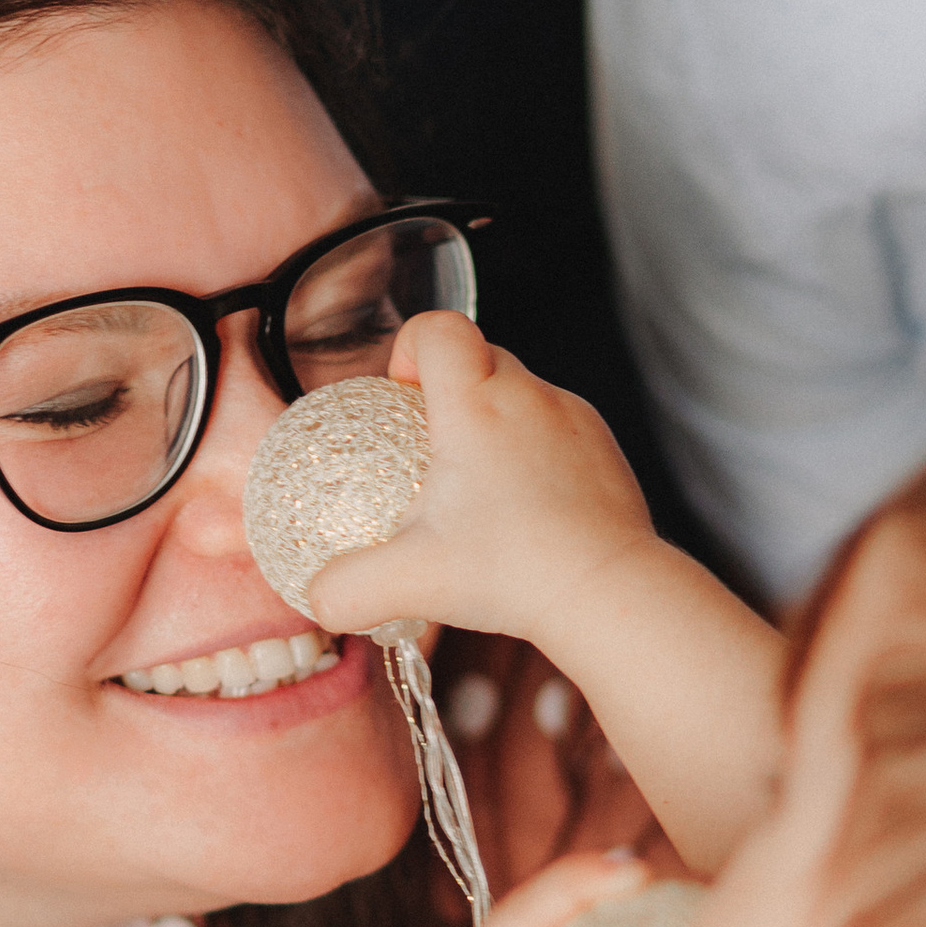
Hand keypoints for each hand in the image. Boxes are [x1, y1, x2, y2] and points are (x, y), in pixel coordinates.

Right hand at [307, 310, 663, 664]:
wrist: (608, 592)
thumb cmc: (514, 574)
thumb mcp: (410, 584)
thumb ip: (346, 591)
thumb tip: (318, 598)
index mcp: (476, 406)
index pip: (439, 328)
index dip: (410, 346)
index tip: (400, 396)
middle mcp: (530, 396)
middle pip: (480, 353)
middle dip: (448, 387)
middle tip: (431, 450)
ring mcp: (575, 418)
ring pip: (523, 391)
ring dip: (495, 421)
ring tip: (481, 487)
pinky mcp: (606, 448)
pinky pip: (559, 426)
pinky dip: (536, 451)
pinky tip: (527, 508)